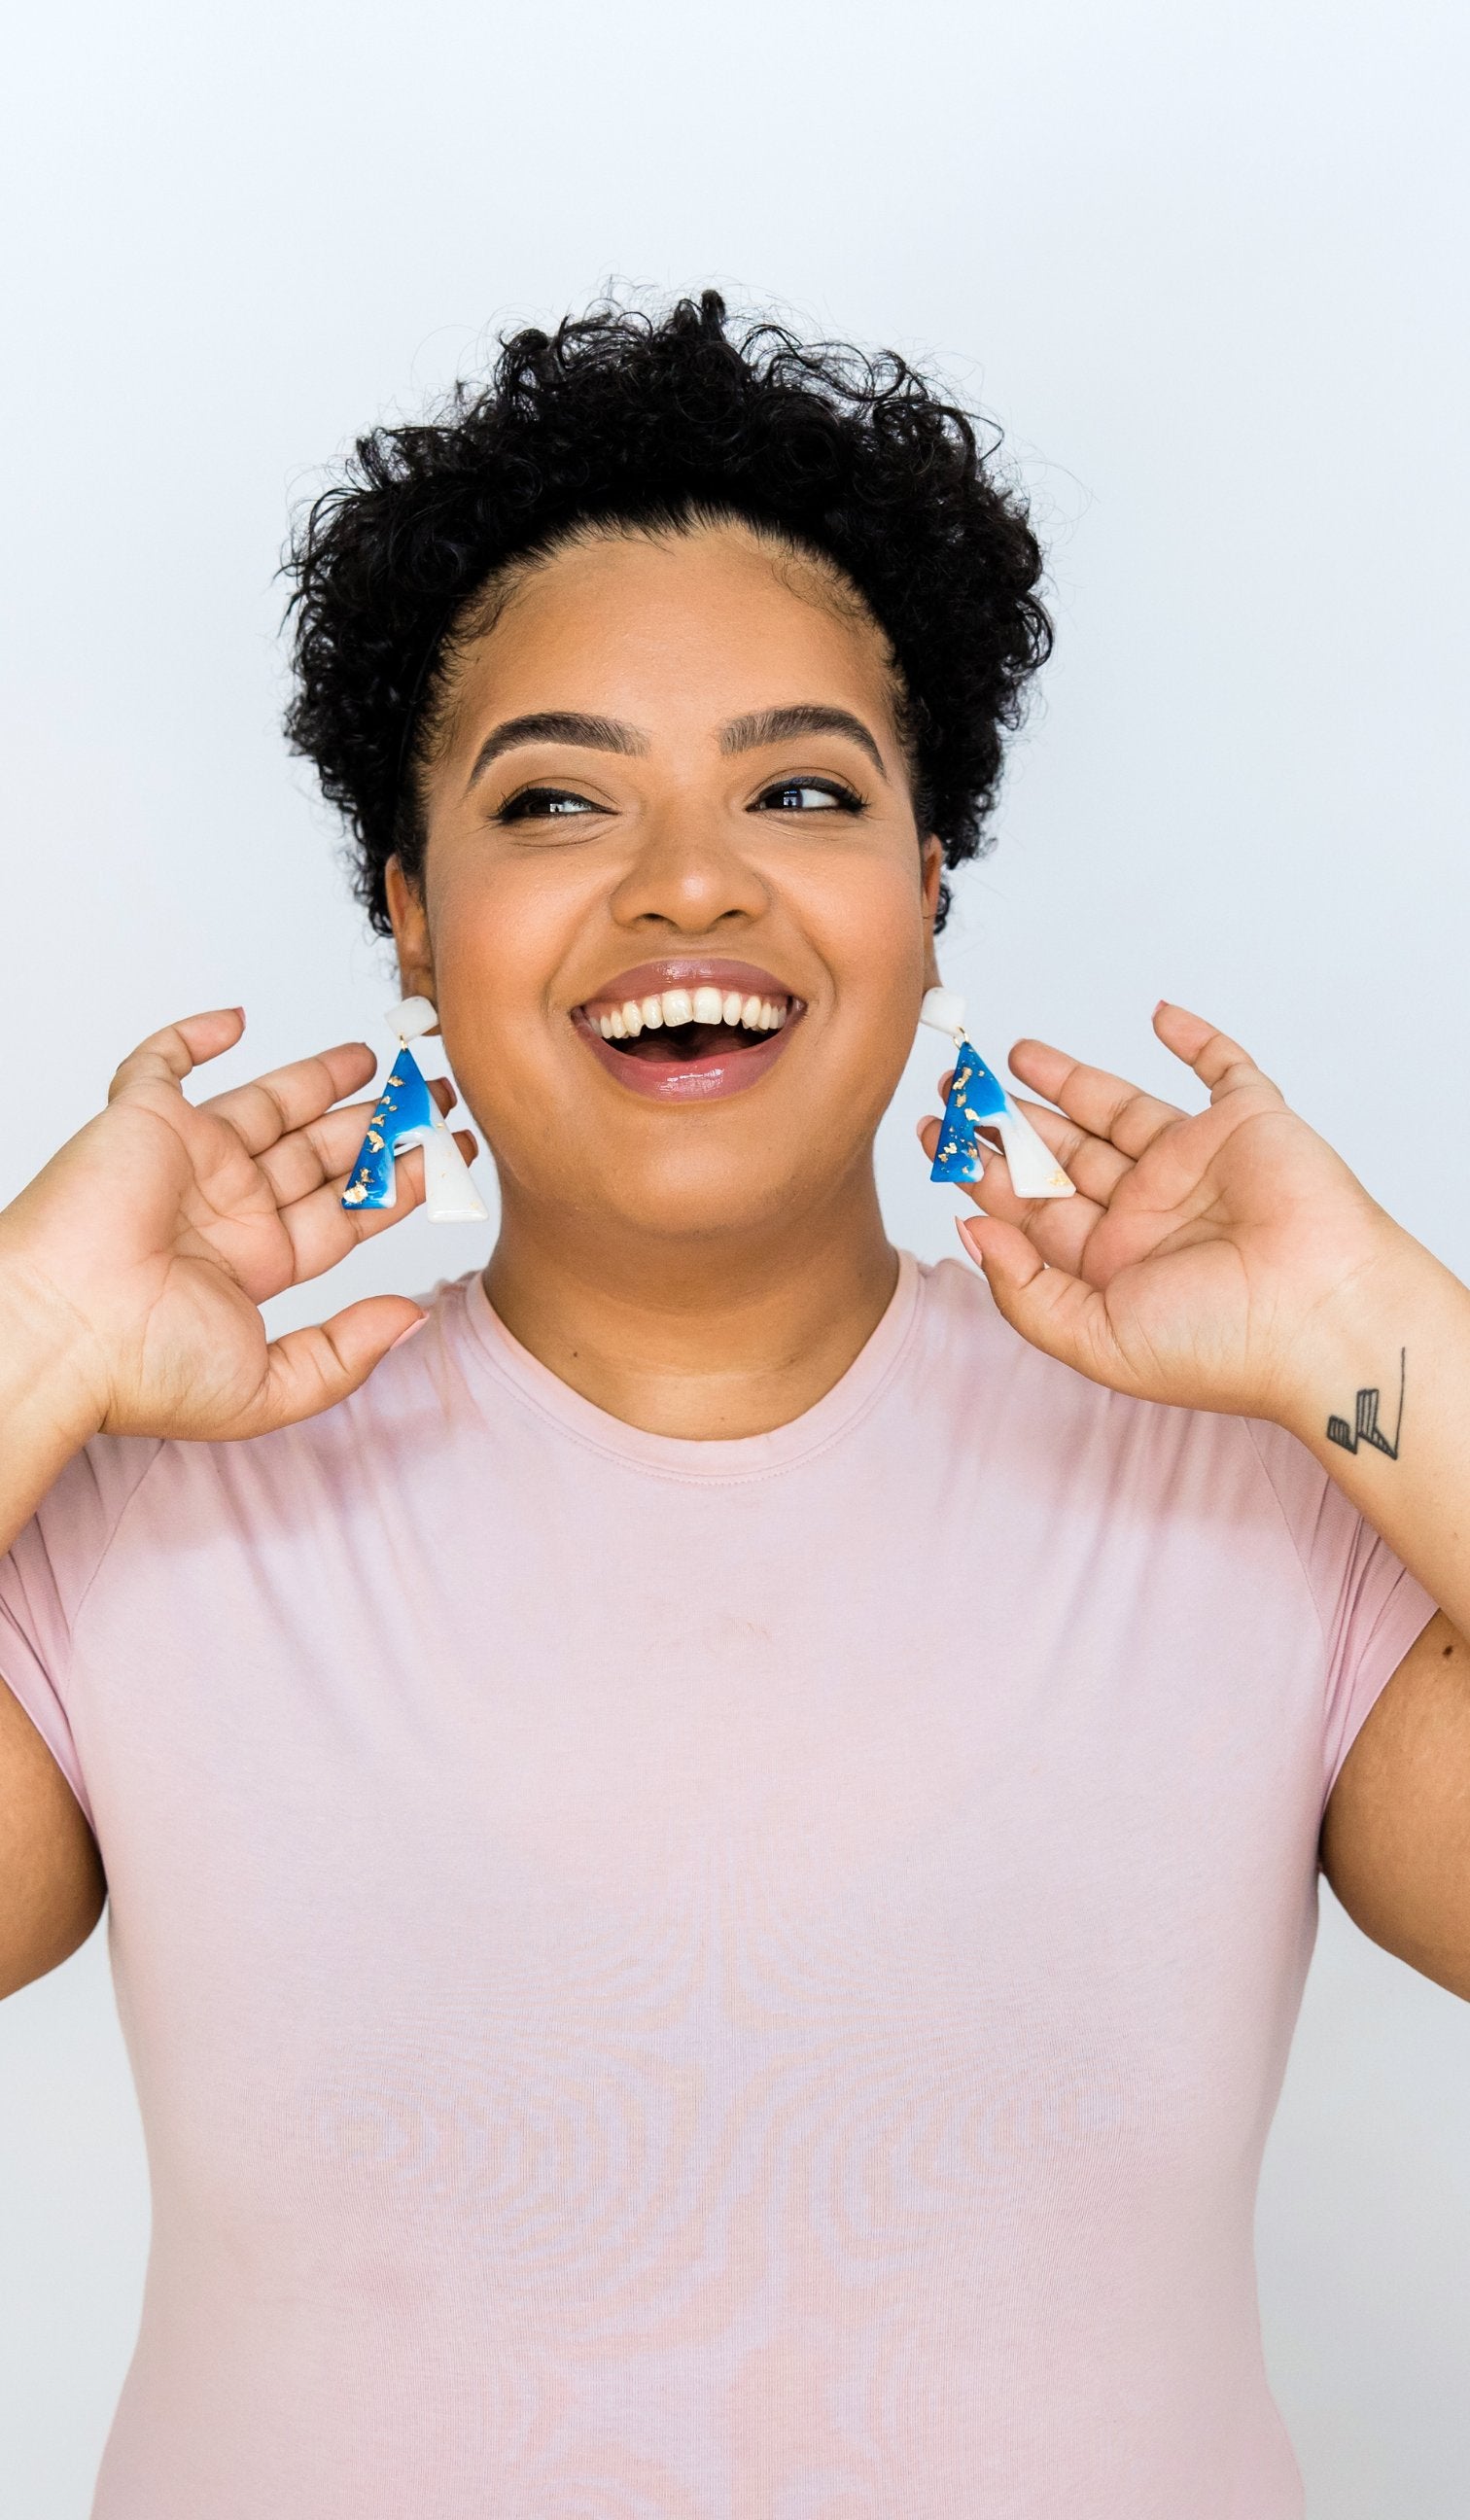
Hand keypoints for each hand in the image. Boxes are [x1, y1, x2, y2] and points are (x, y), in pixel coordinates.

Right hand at [0, 1008, 477, 1443]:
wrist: (63, 1334)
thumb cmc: (143, 1369)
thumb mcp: (270, 1386)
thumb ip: (347, 1354)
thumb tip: (413, 1318)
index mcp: (258, 1263)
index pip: (347, 1212)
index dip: (403, 1183)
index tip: (453, 1156)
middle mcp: (228, 1207)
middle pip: (322, 1154)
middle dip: (381, 1127)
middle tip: (436, 1097)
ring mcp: (188, 1160)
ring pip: (270, 1105)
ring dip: (324, 1080)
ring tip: (385, 1061)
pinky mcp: (142, 1120)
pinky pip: (164, 1063)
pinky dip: (194, 1036)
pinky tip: (238, 1020)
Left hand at [918, 999, 1411, 1422]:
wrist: (1321, 1319)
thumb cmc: (1222, 1346)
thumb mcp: (1094, 1338)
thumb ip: (1024, 1290)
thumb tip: (968, 1232)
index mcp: (1112, 1264)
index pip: (1031, 1206)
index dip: (980, 1170)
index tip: (937, 1136)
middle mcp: (1149, 1212)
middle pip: (1062, 1154)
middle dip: (1007, 1122)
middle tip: (957, 1087)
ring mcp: (1197, 1164)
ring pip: (1119, 1110)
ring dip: (1068, 1082)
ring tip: (1011, 1057)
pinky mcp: (1248, 1125)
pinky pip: (1224, 1070)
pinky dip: (1197, 1040)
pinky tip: (1158, 1017)